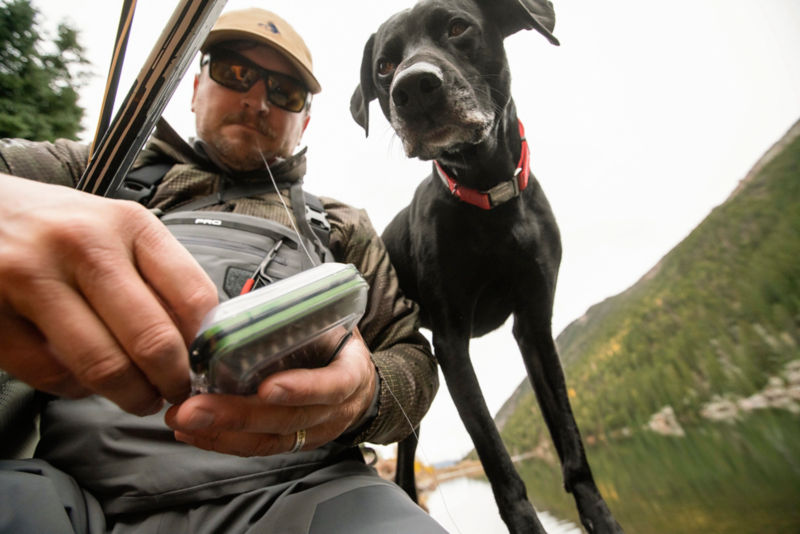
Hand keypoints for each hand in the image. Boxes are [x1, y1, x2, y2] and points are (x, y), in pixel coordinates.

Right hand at [0, 175, 218, 413]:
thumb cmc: (58, 226)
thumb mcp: (116, 229)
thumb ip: (158, 276)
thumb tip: (200, 340)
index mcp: (129, 223)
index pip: (193, 296)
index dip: (208, 346)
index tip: (208, 366)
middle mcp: (84, 244)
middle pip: (152, 339)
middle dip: (173, 382)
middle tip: (176, 395)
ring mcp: (32, 276)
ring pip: (103, 365)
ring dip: (131, 396)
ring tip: (140, 398)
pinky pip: (50, 374)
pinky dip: (76, 390)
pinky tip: (85, 382)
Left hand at [165, 328, 376, 455]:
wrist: (357, 382)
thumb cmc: (338, 344)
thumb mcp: (333, 324)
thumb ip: (302, 320)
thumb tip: (250, 307)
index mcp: (350, 374)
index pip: (332, 386)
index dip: (301, 389)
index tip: (267, 387)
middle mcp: (334, 411)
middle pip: (287, 420)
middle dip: (238, 415)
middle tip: (194, 408)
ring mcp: (313, 432)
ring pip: (267, 441)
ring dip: (220, 432)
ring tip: (182, 420)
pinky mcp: (291, 444)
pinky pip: (256, 448)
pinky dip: (220, 441)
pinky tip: (190, 432)